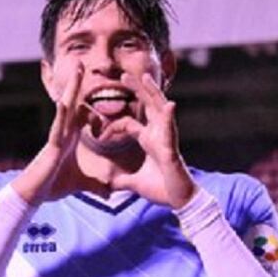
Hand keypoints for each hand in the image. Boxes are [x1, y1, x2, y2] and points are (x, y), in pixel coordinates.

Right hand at [11, 63, 93, 203]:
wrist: (36, 194)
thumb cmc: (56, 185)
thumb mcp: (84, 184)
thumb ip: (98, 185)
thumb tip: (111, 192)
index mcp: (71, 138)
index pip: (83, 116)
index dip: (93, 105)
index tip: (102, 95)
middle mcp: (64, 132)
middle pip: (73, 104)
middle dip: (77, 85)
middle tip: (82, 65)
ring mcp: (57, 136)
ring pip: (65, 108)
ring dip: (71, 89)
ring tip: (77, 71)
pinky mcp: (52, 145)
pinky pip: (57, 127)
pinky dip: (61, 115)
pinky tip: (65, 103)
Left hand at [104, 73, 196, 207]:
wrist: (178, 201)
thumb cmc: (162, 189)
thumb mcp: (135, 183)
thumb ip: (123, 180)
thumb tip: (110, 184)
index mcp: (149, 140)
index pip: (129, 123)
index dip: (113, 125)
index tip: (99, 134)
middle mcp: (158, 135)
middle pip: (147, 106)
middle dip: (137, 90)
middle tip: (124, 74)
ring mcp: (166, 140)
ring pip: (160, 110)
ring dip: (153, 93)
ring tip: (145, 77)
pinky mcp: (171, 149)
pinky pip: (171, 130)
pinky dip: (170, 117)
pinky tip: (170, 105)